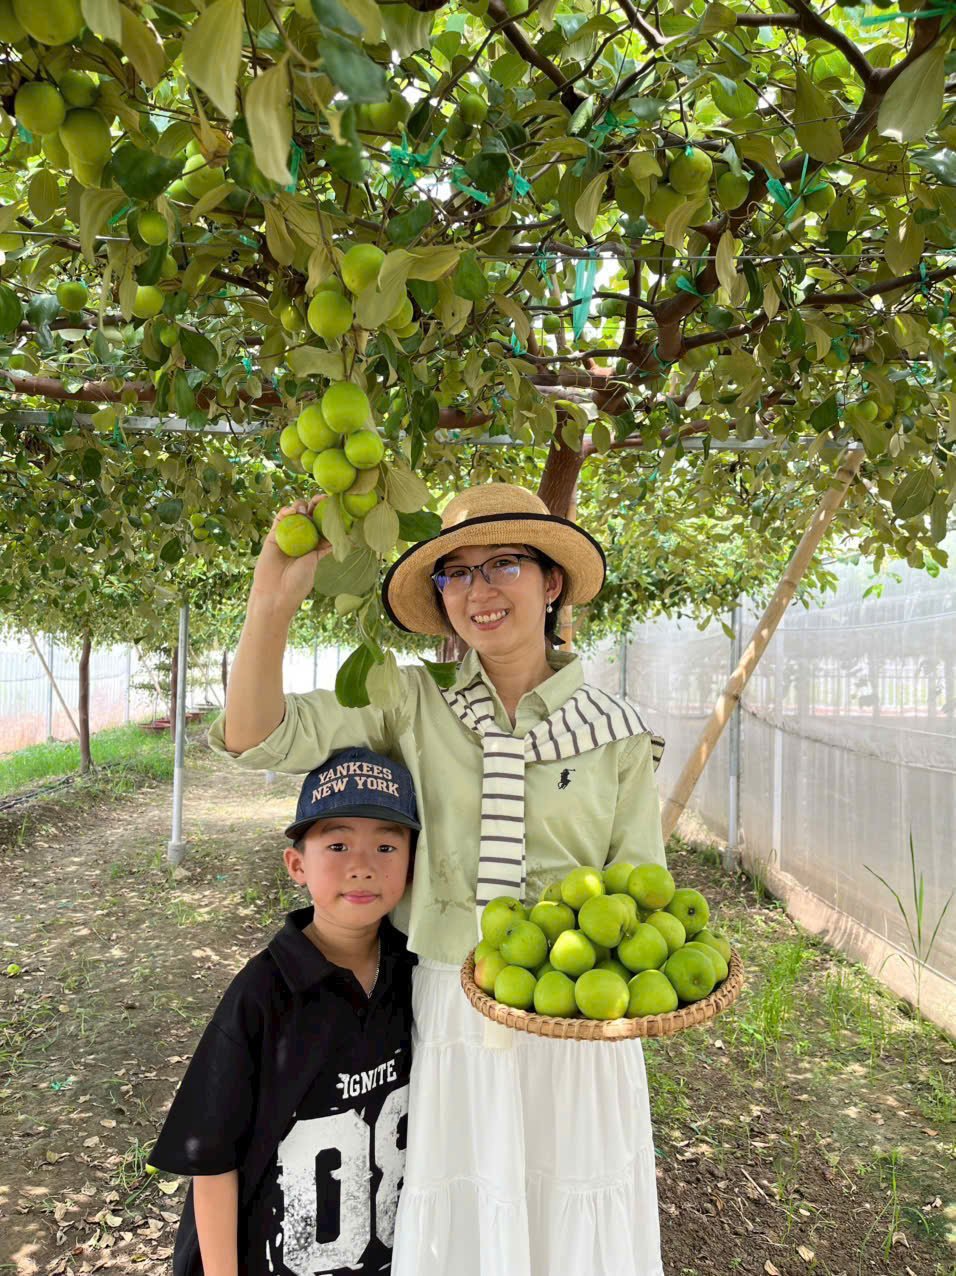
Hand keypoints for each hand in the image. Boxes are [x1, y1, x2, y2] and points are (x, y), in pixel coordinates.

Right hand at [250, 496, 330, 618]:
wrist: (277, 592)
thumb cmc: (299, 582)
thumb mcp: (316, 561)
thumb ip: (325, 547)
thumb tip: (346, 536)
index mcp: (314, 544)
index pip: (322, 524)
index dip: (327, 513)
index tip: (334, 504)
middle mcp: (301, 538)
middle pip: (309, 515)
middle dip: (315, 504)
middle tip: (321, 499)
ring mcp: (287, 535)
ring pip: (295, 514)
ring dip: (300, 506)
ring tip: (304, 508)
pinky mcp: (273, 535)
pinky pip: (279, 519)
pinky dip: (285, 511)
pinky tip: (292, 511)